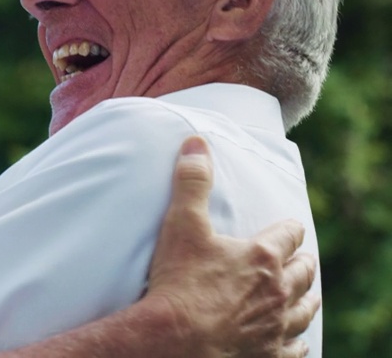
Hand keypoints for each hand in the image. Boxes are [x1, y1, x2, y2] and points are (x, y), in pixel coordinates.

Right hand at [145, 136, 319, 357]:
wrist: (174, 340)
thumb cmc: (178, 283)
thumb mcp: (182, 225)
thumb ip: (192, 182)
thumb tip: (197, 143)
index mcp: (262, 257)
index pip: (289, 236)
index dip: (290, 230)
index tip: (289, 228)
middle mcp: (278, 291)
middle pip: (303, 273)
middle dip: (303, 263)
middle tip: (301, 259)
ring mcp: (276, 326)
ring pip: (305, 310)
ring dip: (307, 299)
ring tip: (307, 295)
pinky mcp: (269, 353)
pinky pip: (295, 349)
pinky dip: (298, 343)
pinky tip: (297, 341)